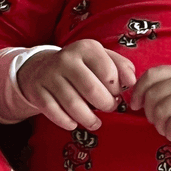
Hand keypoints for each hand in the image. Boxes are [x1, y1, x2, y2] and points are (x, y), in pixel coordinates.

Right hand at [17, 41, 135, 130]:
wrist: (40, 68)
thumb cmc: (80, 66)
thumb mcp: (101, 58)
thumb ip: (121, 66)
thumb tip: (132, 81)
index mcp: (86, 48)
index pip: (109, 73)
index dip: (117, 89)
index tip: (116, 93)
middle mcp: (66, 59)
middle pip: (92, 90)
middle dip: (106, 105)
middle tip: (108, 108)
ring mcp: (49, 75)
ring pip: (74, 105)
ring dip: (89, 119)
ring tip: (95, 122)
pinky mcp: (37, 92)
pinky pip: (55, 113)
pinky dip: (68, 123)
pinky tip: (74, 122)